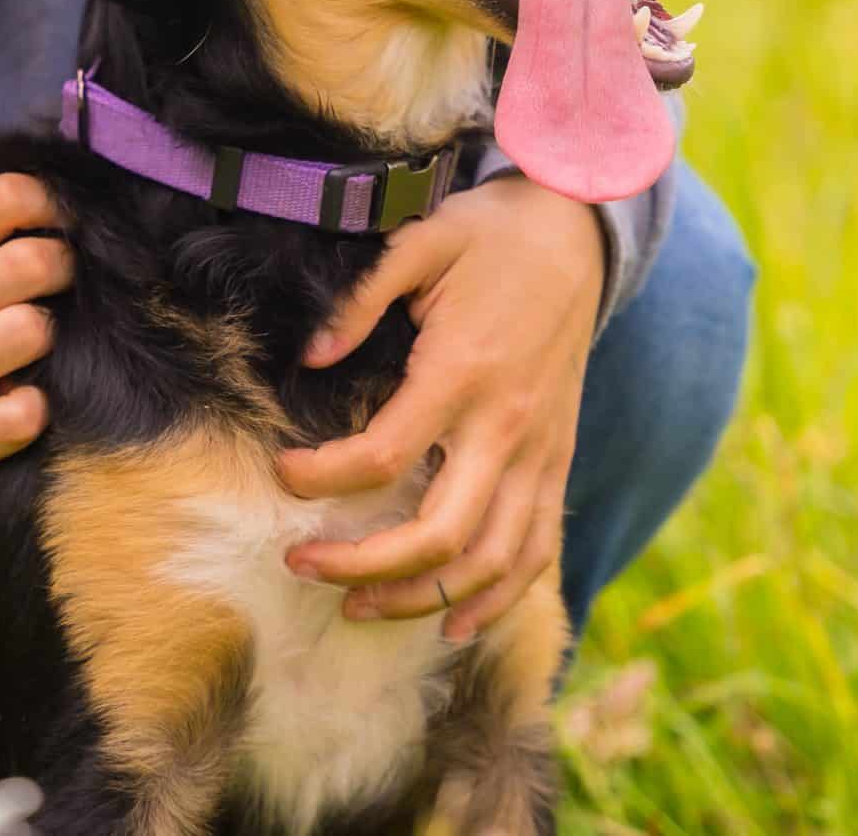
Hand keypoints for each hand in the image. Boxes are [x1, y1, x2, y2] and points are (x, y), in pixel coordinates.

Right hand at [0, 172, 71, 516]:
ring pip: (32, 332)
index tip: (63, 223)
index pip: (1, 200)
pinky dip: (35, 408)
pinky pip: (27, 413)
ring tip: (30, 345)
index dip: (51, 203)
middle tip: (59, 284)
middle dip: (63, 268)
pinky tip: (17, 400)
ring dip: (49, 339)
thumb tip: (58, 200)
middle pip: (31, 263)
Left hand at [277, 176, 604, 642]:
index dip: (321, 479)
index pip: (383, 457)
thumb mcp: (420, 242)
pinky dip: (497, 600)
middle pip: (438, 534)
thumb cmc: (489, 237)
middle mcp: (506, 426)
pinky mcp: (558, 463)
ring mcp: (540, 453)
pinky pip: (537, 552)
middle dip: (362, 566)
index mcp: (463, 372)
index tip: (281, 472)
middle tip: (300, 564)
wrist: (576, 234)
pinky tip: (450, 624)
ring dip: (420, 598)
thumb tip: (310, 358)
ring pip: (489, 561)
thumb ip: (360, 299)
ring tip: (357, 607)